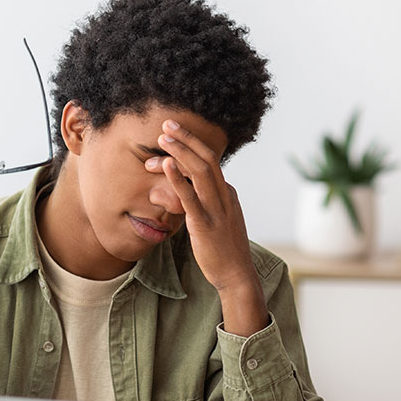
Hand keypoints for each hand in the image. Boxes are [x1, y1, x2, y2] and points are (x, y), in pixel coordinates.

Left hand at [148, 120, 268, 335]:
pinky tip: (166, 165)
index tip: (174, 133)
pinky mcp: (205, 225)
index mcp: (228, 193)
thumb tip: (195, 191)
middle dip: (187, 138)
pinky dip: (178, 178)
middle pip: (207, 158)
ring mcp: (216, 209)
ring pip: (200, 171)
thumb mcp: (222, 219)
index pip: (210, 162)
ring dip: (181, 151)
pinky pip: (190, 197)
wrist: (237, 275)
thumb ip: (211, 202)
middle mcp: (225, 196)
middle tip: (167, 124)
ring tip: (163, 138)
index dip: (190, 146)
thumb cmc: (225, 250)